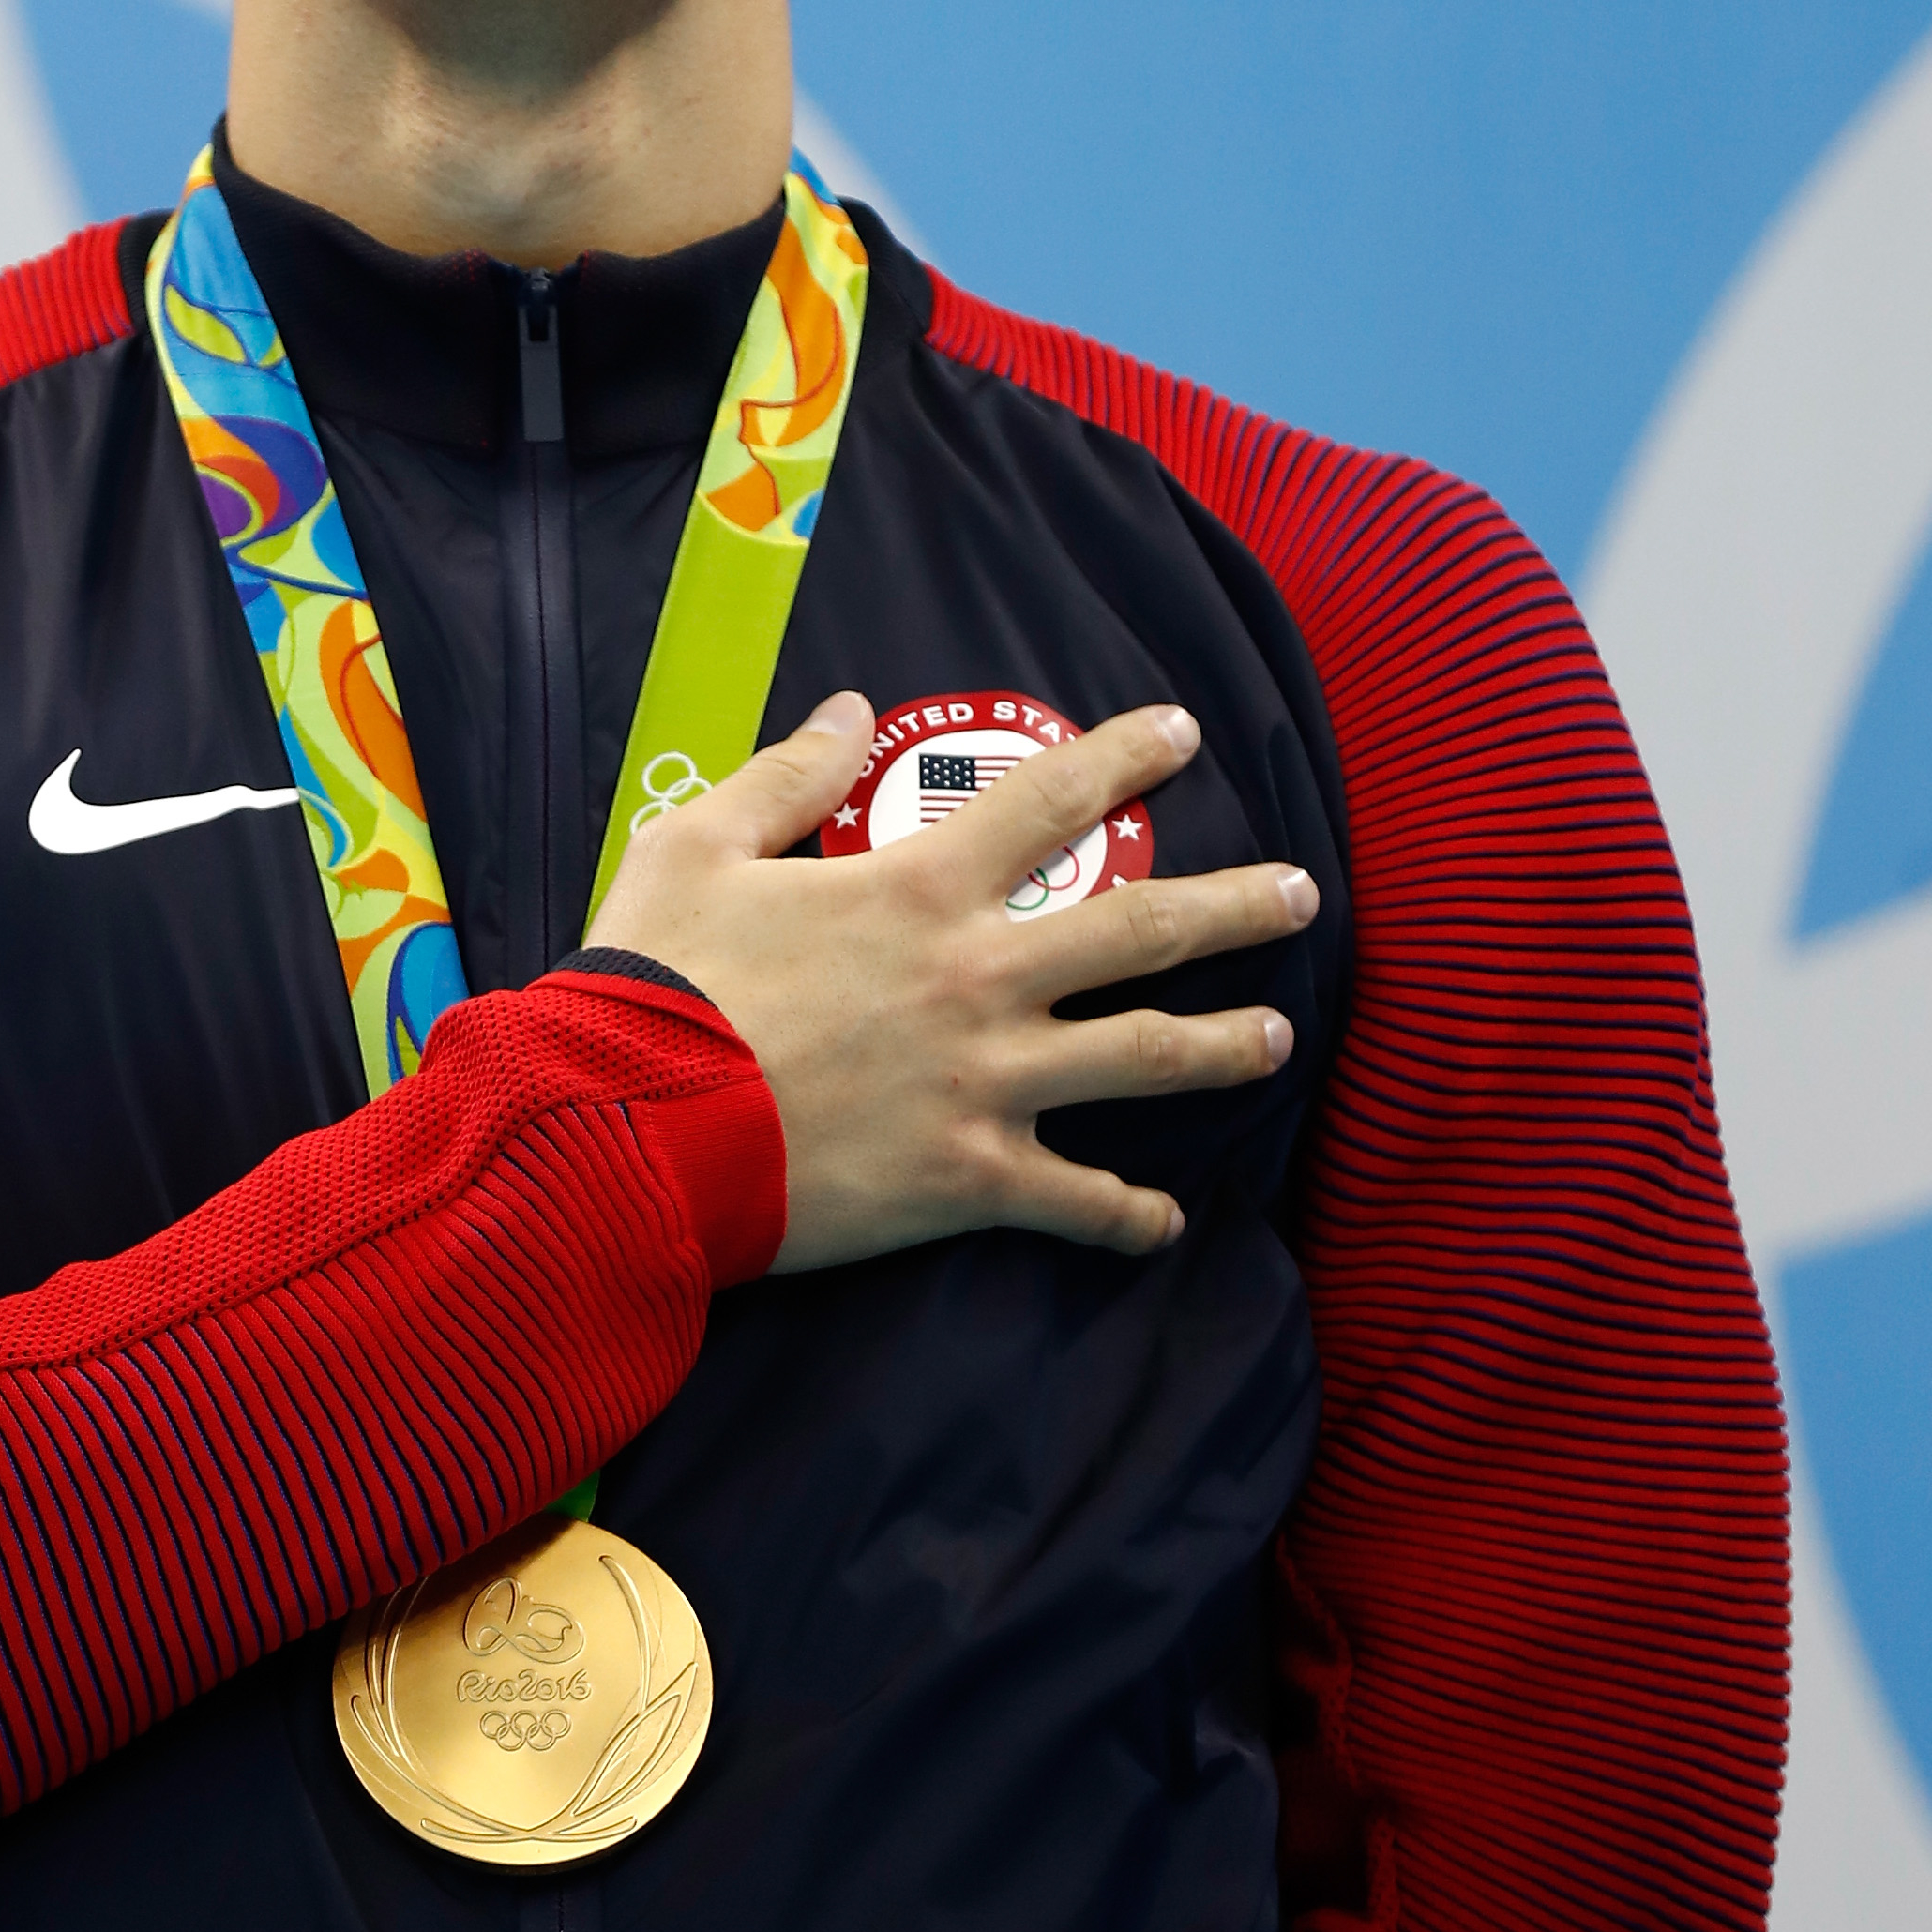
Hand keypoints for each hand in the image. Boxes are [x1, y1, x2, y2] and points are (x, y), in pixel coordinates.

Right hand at [590, 693, 1315, 1269]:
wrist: (630, 1129)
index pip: (1049, 799)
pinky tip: (1167, 1222)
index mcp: (920, 888)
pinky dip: (1129, 1216)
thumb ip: (781, 775)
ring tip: (1278, 1039)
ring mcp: (986, 1082)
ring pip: (1144, 1059)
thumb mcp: (695, 845)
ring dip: (1223, 1046)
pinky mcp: (969, 1178)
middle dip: (1235, 905)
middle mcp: (978, 977)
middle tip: (1301, 891)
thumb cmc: (656, 983)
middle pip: (1141, 930)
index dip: (1123, 756)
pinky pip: (1078, 1202)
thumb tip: (848, 708)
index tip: (1184, 733)